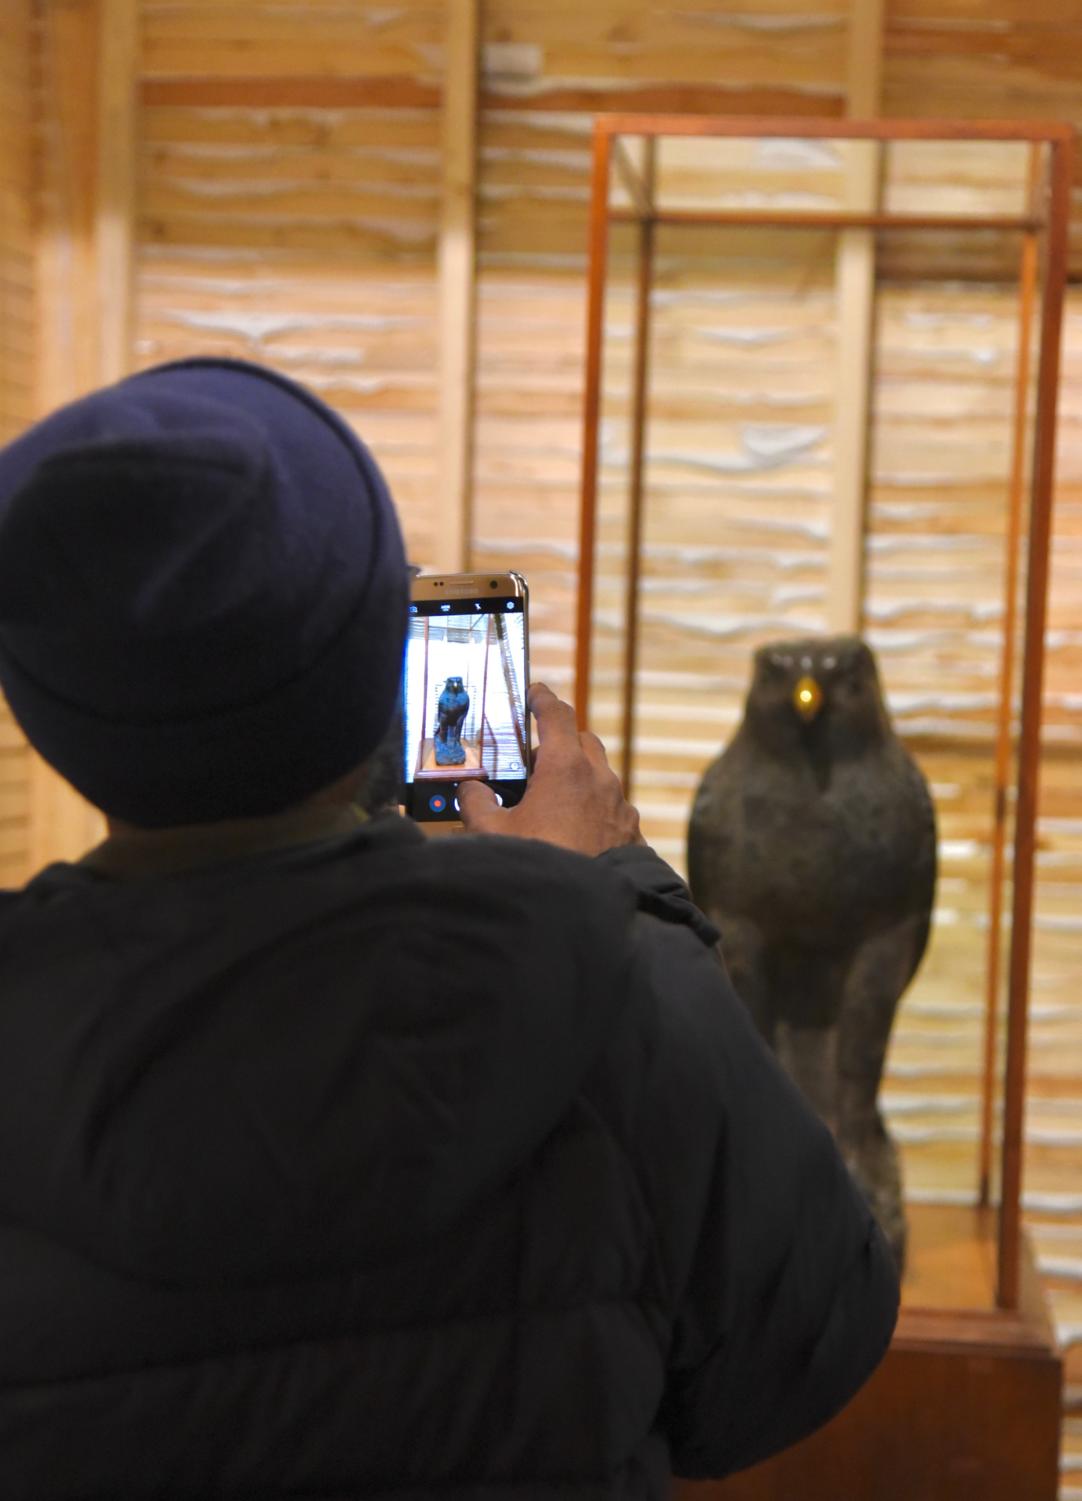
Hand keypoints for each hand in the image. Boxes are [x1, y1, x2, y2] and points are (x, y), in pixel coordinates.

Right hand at [457, 683, 645, 855]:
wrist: (584, 910)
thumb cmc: (538, 865)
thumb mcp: (492, 833)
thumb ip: (475, 803)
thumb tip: (471, 790)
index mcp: (566, 767)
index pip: (556, 714)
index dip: (543, 699)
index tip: (534, 693)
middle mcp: (600, 779)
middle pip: (582, 741)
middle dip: (560, 742)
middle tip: (533, 761)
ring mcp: (620, 806)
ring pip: (600, 776)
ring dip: (578, 779)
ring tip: (550, 803)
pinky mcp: (631, 832)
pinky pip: (611, 808)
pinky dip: (593, 809)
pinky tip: (574, 833)